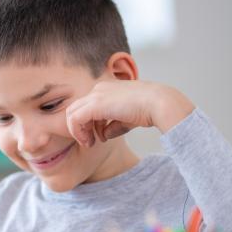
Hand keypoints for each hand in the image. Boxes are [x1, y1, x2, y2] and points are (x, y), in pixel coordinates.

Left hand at [65, 80, 194, 146]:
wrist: (159, 104)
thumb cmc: (149, 110)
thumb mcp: (128, 118)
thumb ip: (114, 124)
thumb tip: (104, 135)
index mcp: (107, 88)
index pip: (87, 106)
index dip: (88, 123)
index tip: (97, 137)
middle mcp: (99, 89)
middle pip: (76, 108)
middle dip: (80, 127)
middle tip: (89, 142)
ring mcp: (96, 95)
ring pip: (72, 114)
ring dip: (78, 131)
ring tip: (89, 143)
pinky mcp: (94, 105)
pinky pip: (75, 119)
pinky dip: (78, 132)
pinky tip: (89, 141)